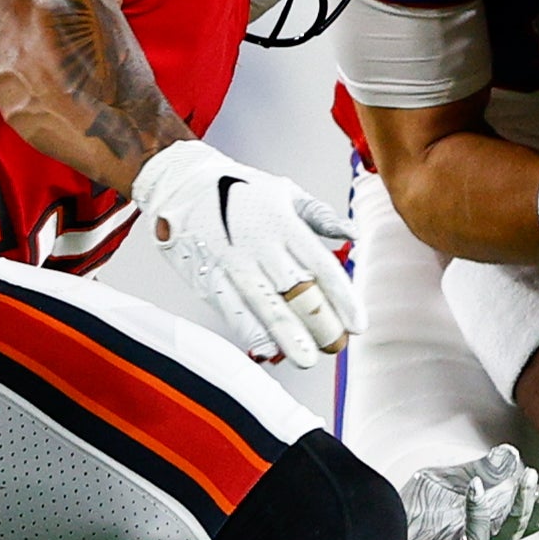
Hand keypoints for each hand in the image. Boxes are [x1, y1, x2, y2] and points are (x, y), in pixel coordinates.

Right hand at [130, 138, 362, 364]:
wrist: (180, 181)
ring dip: (286, 334)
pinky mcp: (206, 275)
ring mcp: (231, 261)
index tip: (358, 324)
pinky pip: (230, 308)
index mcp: (282, 223)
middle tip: (336, 347)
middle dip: (318, 323)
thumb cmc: (240, 188)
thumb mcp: (285, 191)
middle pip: (294, 290)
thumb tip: (353, 235)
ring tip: (305, 359)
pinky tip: (265, 349)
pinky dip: (248, 330)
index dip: (342, 298)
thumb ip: (320, 216)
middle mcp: (258, 244)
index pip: (320, 266)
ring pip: (262, 304)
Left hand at [394, 447, 538, 539]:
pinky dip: (477, 511)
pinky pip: (472, 539)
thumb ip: (475, 471)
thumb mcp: (439, 484)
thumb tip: (512, 454)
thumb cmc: (402, 524)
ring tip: (531, 476)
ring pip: (511, 533)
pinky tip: (475, 488)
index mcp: (490, 521)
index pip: (535, 505)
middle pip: (533, 519)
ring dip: (523, 504)